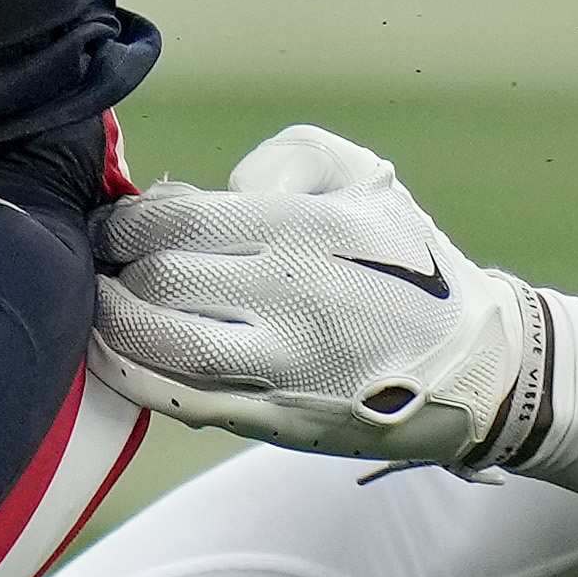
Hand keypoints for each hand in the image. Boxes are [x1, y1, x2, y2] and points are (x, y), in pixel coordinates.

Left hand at [94, 123, 559, 465]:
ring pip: (162, 344)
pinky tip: (109, 356)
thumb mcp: (369, 180)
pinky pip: (182, 400)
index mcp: (310, 231)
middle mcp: (294, 297)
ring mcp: (284, 365)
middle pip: (160, 281)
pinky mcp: (277, 420)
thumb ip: (291, 156)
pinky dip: (131, 377)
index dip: (126, 222)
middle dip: (113, 269)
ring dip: (112, 323)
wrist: (476, 367)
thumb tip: (219, 186)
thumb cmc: (412, 263)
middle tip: (101, 264)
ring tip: (101, 305)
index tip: (114, 225)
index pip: (178, 222)